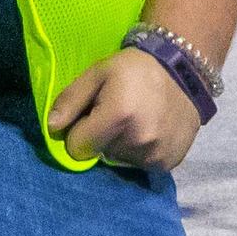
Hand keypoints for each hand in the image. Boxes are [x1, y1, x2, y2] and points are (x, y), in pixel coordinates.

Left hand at [45, 45, 203, 171]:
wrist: (185, 72)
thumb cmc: (135, 69)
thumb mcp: (99, 72)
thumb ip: (71, 99)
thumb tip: (51, 127)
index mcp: (117, 116)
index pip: (77, 148)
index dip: (79, 132)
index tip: (92, 116)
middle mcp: (137, 140)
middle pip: (99, 155)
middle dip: (102, 137)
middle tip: (118, 114)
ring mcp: (155, 155)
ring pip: (119, 161)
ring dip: (122, 146)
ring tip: (136, 121)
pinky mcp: (168, 163)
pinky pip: (140, 165)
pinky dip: (141, 152)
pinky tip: (150, 131)